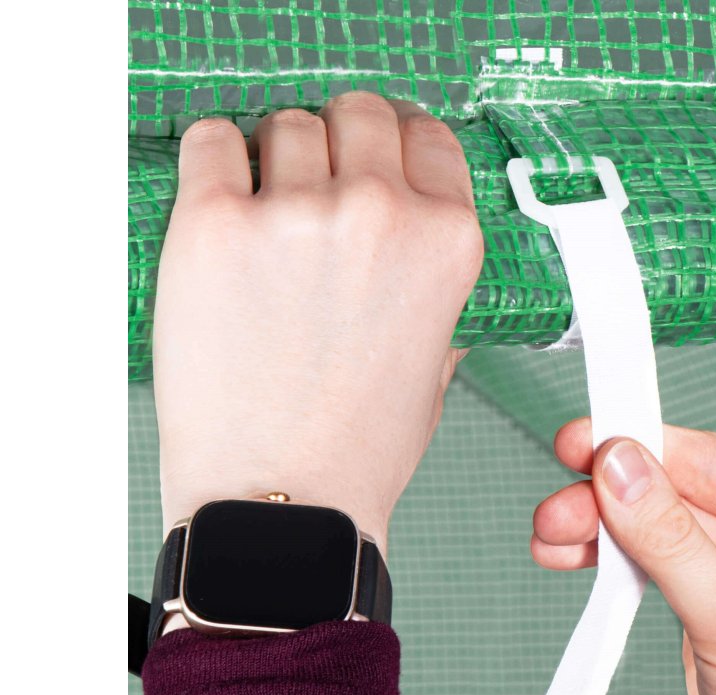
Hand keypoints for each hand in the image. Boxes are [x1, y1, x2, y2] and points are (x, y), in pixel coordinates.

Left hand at [153, 92, 482, 553]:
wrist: (284, 501)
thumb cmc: (358, 448)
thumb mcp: (435, 365)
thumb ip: (435, 293)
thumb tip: (419, 253)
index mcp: (446, 243)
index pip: (427, 136)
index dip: (398, 141)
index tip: (374, 153)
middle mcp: (380, 214)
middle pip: (358, 113)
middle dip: (340, 139)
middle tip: (317, 178)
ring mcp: (298, 214)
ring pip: (286, 123)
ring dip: (277, 156)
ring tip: (267, 211)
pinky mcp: (215, 225)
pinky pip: (210, 139)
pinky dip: (214, 158)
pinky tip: (223, 196)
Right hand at [533, 419, 715, 694]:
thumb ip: (672, 541)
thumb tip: (620, 466)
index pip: (711, 460)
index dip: (642, 448)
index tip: (581, 442)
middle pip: (674, 489)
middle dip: (609, 499)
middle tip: (555, 511)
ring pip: (655, 523)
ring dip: (600, 529)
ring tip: (551, 538)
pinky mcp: (711, 599)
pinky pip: (652, 561)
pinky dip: (611, 560)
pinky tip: (574, 556)